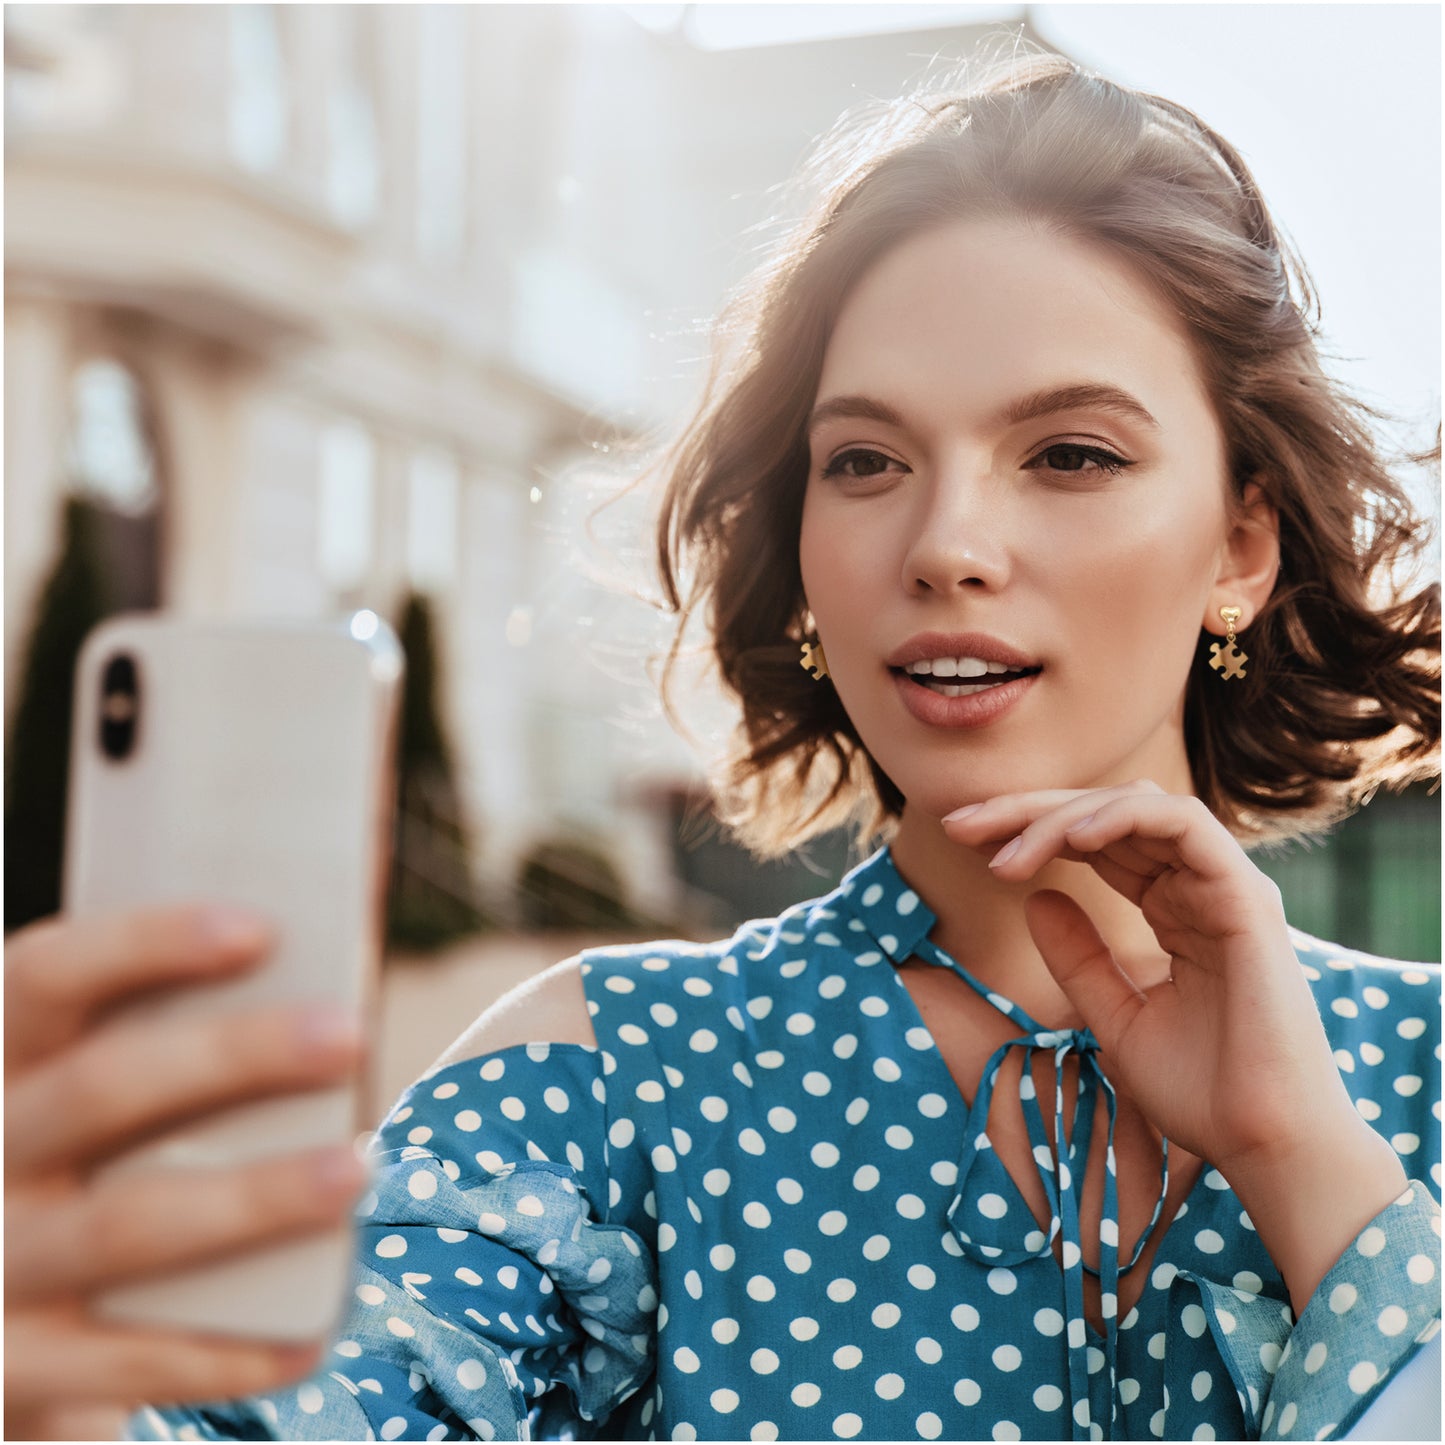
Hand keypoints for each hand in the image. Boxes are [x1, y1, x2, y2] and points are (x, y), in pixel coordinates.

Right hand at [4, 907, 367, 1439]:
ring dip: (253, 1197)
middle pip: (101, 1089)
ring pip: (125, 1225)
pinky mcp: (12, 1365)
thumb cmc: (88, 1162)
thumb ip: (172, 1040)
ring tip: (356, 1169)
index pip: (44, 974)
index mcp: (0, 1058)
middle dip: (235, 1055)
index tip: (259, 928)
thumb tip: (331, 995)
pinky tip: (312, 1333)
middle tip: (350, 1033)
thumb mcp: (93, 1087)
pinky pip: (125, 1361)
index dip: (146, 944)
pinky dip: (224, 1349)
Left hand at [944, 779, 1406, 1309]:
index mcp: (1175, 909)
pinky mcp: (1245, 898)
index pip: (1095, 841)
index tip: (964, 841)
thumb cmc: (1202, 1093)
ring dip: (1063, 817)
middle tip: (959, 826)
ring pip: (1138, 807)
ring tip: (1006, 852)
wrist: (1261, 1145)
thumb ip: (1079, 958)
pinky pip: (1184, 825)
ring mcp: (1226, 887)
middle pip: (1106, 813)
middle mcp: (1200, 887)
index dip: (1028, 830)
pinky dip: (1123, 819)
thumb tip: (1035, 898)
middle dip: (1028, 811)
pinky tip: (1071, 838)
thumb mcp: (1115, 1017)